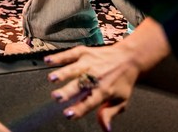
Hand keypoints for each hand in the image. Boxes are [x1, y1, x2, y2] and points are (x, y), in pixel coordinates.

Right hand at [43, 21, 169, 131]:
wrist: (129, 58)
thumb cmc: (123, 81)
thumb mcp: (121, 100)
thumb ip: (109, 113)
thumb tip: (105, 129)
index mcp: (104, 91)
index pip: (89, 102)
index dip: (79, 109)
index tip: (68, 114)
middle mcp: (95, 77)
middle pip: (80, 86)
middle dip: (68, 91)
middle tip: (57, 97)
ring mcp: (89, 63)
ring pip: (74, 69)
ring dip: (62, 73)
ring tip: (52, 79)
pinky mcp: (84, 52)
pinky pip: (70, 54)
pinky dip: (59, 57)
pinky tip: (48, 61)